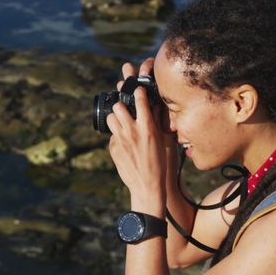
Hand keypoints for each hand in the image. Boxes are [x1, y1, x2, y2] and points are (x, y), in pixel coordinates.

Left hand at [108, 58, 167, 215]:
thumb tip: (156, 106)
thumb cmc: (161, 165)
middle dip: (122, 104)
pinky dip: (117, 134)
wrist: (148, 187)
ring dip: (116, 117)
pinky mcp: (113, 148)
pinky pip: (111, 134)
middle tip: (126, 106)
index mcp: (147, 128)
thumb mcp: (164, 141)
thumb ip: (159, 122)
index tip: (137, 87)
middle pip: (119, 106)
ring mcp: (120, 140)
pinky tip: (124, 141)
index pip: (140, 99)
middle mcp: (132, 132)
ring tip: (122, 121)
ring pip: (111, 117)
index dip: (137, 89)